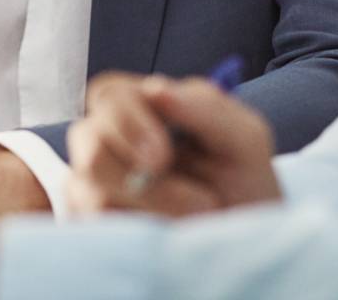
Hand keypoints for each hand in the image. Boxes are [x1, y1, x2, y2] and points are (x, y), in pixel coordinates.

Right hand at [66, 72, 281, 216]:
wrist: (248, 248)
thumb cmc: (243, 185)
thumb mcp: (243, 140)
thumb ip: (204, 107)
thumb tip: (155, 88)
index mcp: (141, 107)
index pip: (109, 94)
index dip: (128, 121)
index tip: (162, 157)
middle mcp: (107, 140)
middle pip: (88, 137)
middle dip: (138, 173)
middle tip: (195, 201)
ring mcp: (93, 184)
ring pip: (89, 184)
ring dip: (150, 207)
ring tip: (195, 220)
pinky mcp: (92, 225)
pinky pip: (93, 223)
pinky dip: (136, 232)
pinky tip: (167, 236)